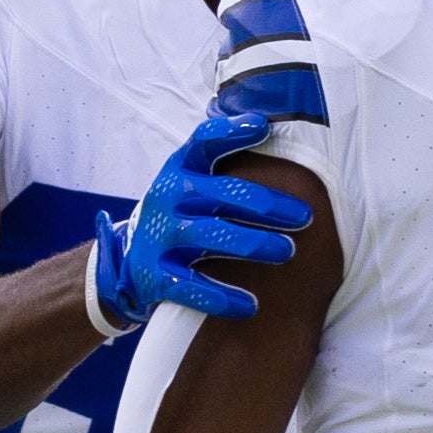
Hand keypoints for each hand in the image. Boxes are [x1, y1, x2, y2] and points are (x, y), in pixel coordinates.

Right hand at [90, 113, 312, 332]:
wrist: (127, 259)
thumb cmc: (178, 213)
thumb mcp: (189, 180)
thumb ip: (223, 160)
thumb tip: (272, 127)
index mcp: (181, 169)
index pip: (204, 142)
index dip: (232, 132)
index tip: (263, 127)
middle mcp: (169, 198)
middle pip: (223, 194)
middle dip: (268, 205)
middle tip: (304, 217)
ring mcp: (161, 237)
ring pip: (212, 236)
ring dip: (253, 243)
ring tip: (286, 252)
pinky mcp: (156, 276)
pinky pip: (192, 288)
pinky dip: (222, 298)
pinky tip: (251, 305)